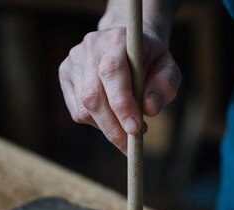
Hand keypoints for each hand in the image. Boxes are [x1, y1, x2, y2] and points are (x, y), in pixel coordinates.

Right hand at [59, 27, 180, 152]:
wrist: (128, 46)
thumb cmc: (150, 62)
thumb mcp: (168, 69)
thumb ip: (164, 87)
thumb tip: (149, 109)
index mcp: (117, 38)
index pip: (112, 71)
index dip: (122, 104)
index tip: (135, 130)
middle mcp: (90, 46)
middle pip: (93, 96)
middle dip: (113, 127)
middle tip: (130, 145)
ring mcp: (74, 61)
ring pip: (84, 108)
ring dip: (107, 127)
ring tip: (126, 129)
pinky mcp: (66, 76)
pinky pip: (78, 112)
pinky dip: (97, 123)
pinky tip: (112, 118)